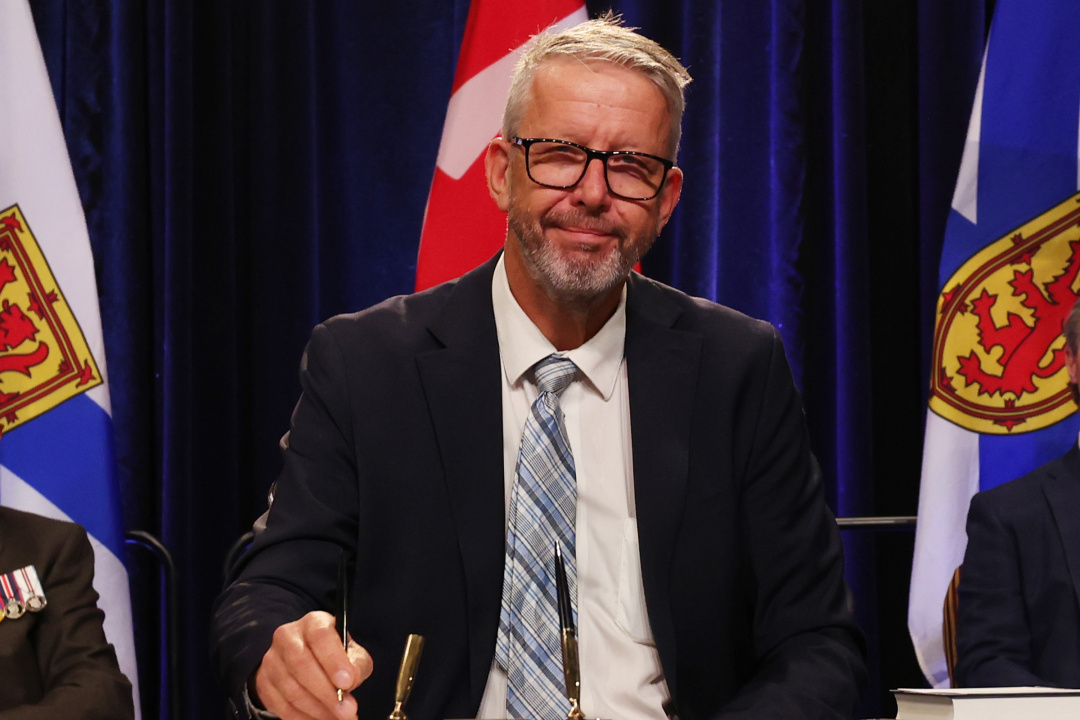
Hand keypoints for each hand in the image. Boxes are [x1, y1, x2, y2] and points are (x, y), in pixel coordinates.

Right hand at [253, 610, 372, 719]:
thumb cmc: (334, 655)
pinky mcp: (263, 683)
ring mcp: (272, 661)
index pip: (320, 636)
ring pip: (291, 690)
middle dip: (327, 692)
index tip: (348, 682)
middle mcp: (287, 637)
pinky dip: (304, 718)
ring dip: (318, 710)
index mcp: (313, 623)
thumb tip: (350, 681)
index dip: (334, 660)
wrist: (307, 658)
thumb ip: (357, 664)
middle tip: (348, 711)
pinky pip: (282, 706)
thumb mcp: (353, 653)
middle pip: (302, 665)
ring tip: (339, 718)